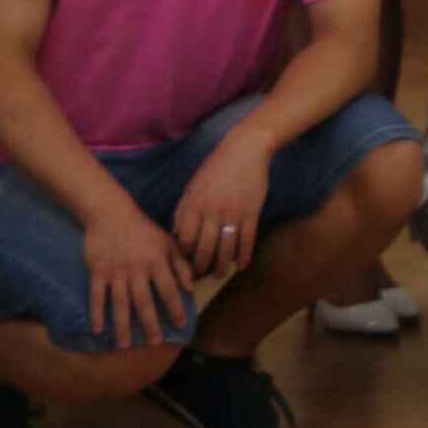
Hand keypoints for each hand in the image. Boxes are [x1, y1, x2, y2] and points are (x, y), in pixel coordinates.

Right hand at [81, 199, 197, 346]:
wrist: (110, 213)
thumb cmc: (143, 230)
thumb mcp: (168, 242)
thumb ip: (181, 265)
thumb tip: (191, 288)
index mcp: (156, 261)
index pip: (169, 289)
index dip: (176, 307)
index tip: (181, 325)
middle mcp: (137, 269)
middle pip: (144, 301)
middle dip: (150, 324)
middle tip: (154, 343)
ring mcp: (115, 271)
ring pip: (120, 303)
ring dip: (122, 325)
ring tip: (124, 345)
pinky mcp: (97, 271)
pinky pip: (97, 295)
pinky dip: (96, 313)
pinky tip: (97, 330)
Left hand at [170, 126, 275, 277]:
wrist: (245, 149)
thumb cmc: (215, 167)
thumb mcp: (193, 186)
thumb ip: (183, 210)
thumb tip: (175, 235)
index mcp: (193, 205)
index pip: (183, 239)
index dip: (181, 256)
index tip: (180, 265)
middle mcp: (211, 212)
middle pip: (203, 249)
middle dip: (200, 267)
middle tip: (198, 277)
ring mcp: (233, 213)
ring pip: (225, 248)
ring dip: (221, 266)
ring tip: (218, 275)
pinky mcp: (251, 212)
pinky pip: (247, 240)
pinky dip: (244, 255)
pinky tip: (241, 266)